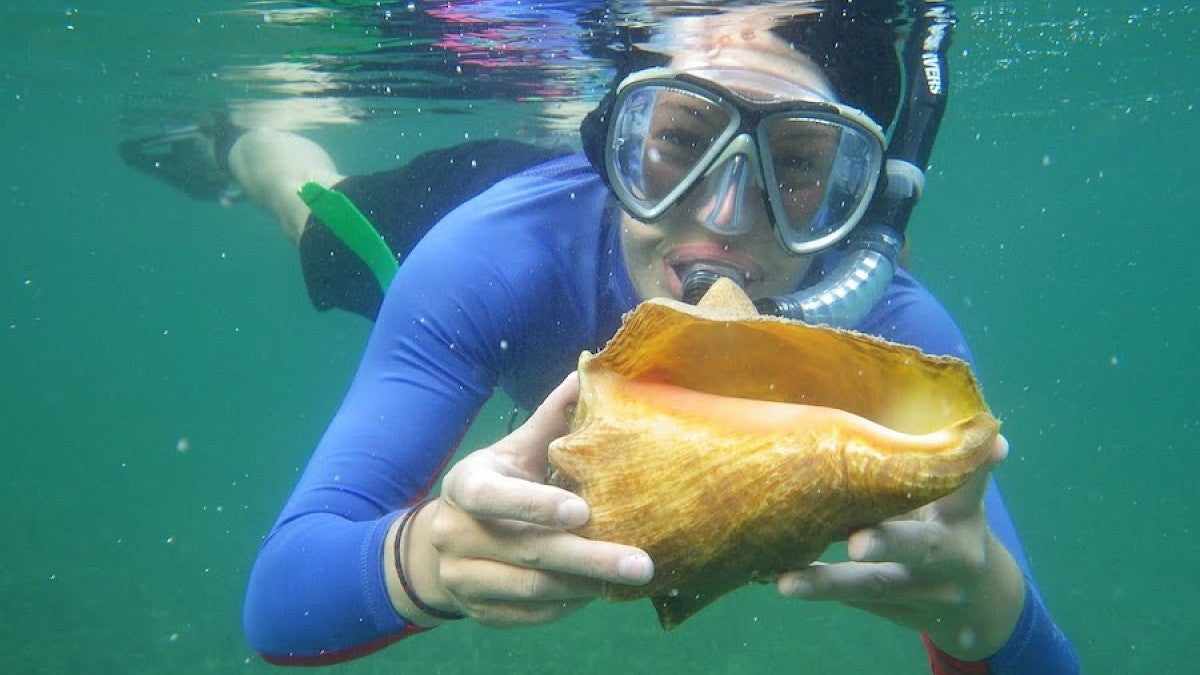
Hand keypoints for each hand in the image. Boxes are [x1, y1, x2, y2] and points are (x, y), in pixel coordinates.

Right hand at [399, 374, 654, 626]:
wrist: (442, 546)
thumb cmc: (497, 486)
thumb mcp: (515, 452)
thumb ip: (551, 420)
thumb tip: (588, 373)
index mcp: (465, 485)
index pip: (491, 496)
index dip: (534, 504)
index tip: (582, 510)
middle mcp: (455, 533)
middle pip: (527, 550)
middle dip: (589, 558)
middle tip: (641, 562)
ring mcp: (463, 577)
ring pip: (531, 589)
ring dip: (584, 585)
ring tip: (630, 578)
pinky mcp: (478, 611)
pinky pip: (530, 615)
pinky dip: (567, 606)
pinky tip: (599, 592)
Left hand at [777, 434, 1024, 660]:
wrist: (980, 603)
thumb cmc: (950, 527)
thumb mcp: (957, 500)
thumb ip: (947, 466)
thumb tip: (983, 429)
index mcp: (964, 517)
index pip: (967, 488)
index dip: (972, 470)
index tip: (990, 449)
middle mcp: (953, 556)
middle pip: (920, 548)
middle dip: (888, 543)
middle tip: (857, 543)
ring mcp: (927, 593)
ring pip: (877, 586)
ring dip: (830, 583)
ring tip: (788, 583)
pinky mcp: (901, 614)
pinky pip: (858, 603)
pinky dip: (823, 592)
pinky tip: (784, 581)